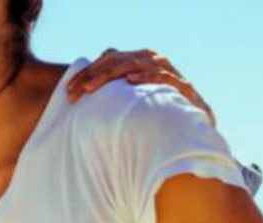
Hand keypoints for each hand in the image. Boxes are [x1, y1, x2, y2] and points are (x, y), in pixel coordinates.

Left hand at [67, 48, 215, 125]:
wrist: (194, 123)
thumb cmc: (158, 111)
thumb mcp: (132, 100)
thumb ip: (113, 93)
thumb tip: (83, 94)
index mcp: (140, 60)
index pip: (108, 60)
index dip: (87, 73)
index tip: (68, 91)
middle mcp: (153, 60)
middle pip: (117, 60)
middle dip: (92, 76)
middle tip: (74, 92)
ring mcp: (168, 71)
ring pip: (135, 65)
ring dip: (110, 75)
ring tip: (91, 86)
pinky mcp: (182, 86)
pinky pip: (162, 77)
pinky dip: (147, 77)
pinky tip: (131, 80)